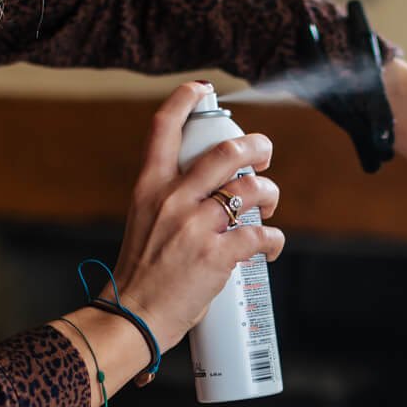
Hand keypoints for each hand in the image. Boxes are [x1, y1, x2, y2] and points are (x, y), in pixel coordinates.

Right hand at [115, 82, 285, 350]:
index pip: (163, 128)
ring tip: (269, 205)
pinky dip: (273, 240)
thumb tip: (209, 189)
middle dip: (256, 146)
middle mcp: (172, 199)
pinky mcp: (216, 255)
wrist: (133, 316)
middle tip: (264, 154)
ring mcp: (195, 226)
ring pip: (251, 190)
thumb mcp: (143, 221)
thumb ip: (170, 199)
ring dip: (271, 194)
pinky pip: (260, 235)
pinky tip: (270, 246)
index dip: (186, 100)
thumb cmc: (140, 274)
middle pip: (226, 152)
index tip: (203, 90)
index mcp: (149, 187)